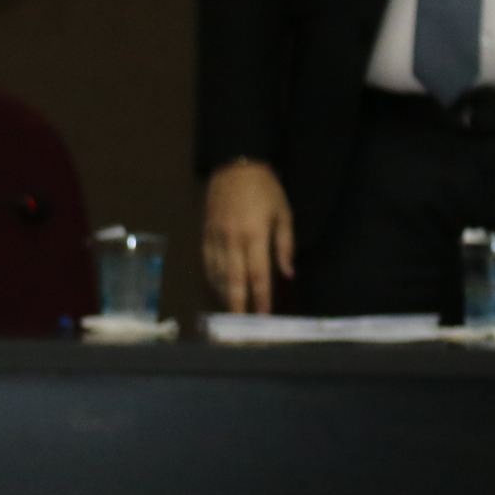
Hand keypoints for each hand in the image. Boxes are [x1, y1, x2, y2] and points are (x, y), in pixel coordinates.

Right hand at [202, 161, 294, 312]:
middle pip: (234, 280)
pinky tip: (219, 291)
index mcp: (255, 234)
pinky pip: (208, 264)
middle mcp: (232, 240)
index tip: (264, 316)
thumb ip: (285, 244)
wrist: (234, 167)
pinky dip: (213, 281)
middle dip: (238, 305)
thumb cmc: (266, 189)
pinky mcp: (206, 236)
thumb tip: (288, 274)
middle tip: (240, 327)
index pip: (258, 273)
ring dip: (225, 296)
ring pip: (218, 275)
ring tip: (232, 314)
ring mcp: (216, 239)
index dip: (261, 296)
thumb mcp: (284, 213)